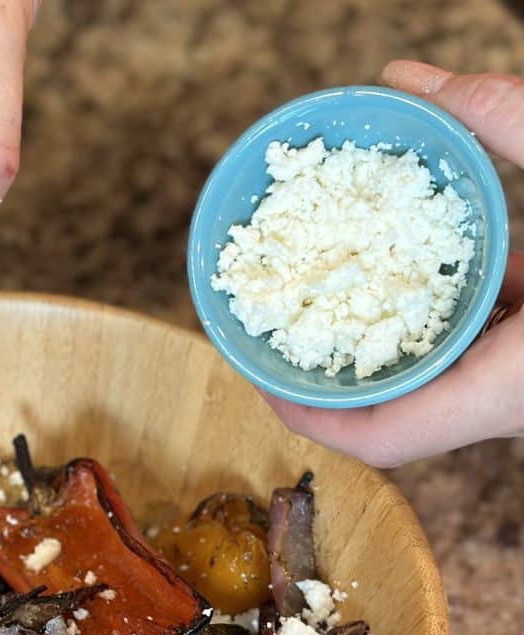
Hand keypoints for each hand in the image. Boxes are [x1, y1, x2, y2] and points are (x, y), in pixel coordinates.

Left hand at [262, 60, 523, 466]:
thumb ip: (507, 119)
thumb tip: (405, 80)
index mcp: (518, 386)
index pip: (379, 439)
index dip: (303, 415)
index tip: (251, 370)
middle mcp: (518, 403)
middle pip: (393, 411)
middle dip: (329, 369)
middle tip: (276, 315)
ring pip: (436, 382)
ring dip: (382, 341)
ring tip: (327, 286)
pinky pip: (479, 354)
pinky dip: (446, 319)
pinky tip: (429, 270)